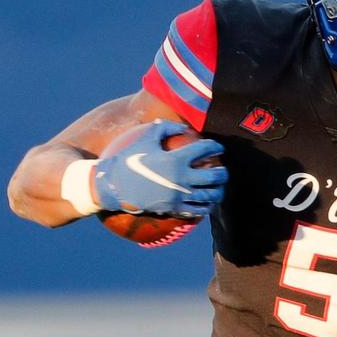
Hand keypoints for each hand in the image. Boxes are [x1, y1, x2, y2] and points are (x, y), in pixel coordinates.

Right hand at [94, 119, 227, 216]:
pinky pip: (197, 210)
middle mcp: (181, 178)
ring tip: (219, 187)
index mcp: (175, 159)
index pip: (204, 149)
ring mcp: (178, 195)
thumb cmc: (129, 159)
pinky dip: (206, 206)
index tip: (217, 147)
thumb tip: (182, 126)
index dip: (215, 146)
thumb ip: (164, 128)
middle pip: (214, 176)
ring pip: (210, 195)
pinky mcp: (174, 208)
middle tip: (223, 170)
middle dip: (223, 172)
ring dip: (218, 191)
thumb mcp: (145, 139)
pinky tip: (208, 202)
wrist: (114, 186)